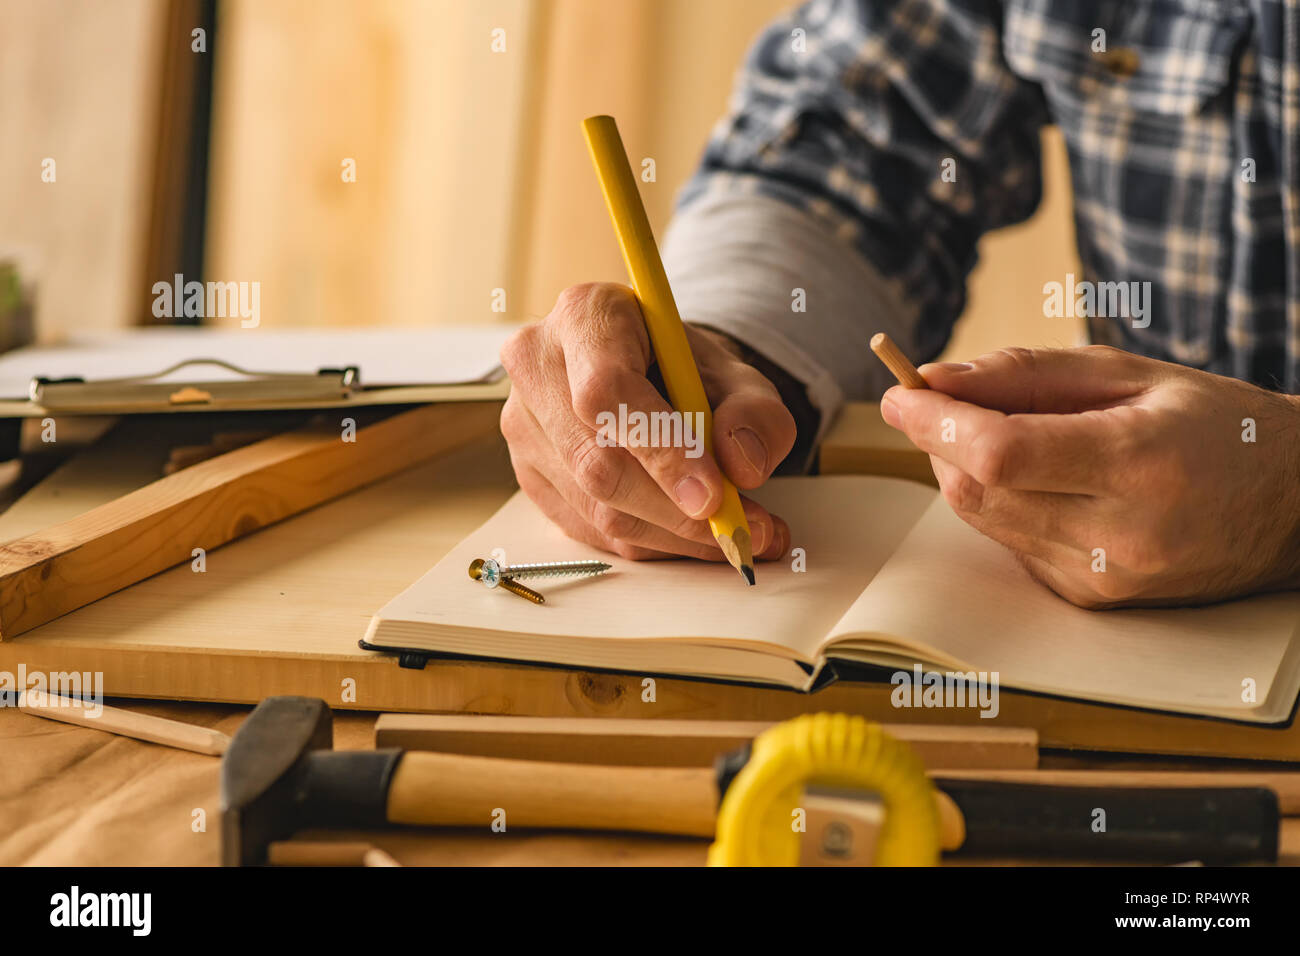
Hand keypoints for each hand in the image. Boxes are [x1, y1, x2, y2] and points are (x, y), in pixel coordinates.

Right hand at [498, 282, 793, 560]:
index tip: (713, 495)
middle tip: (739, 529)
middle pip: (596, 460)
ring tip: (734, 535)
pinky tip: (692, 536)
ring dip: (672, 535)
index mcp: (586, 315)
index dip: (661, 449)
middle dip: (675, 510)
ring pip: (596, 505)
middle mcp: (537, 365)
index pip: (609, 391)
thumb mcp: (740, 376)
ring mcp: (523, 424)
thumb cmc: (687, 369)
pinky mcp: (529, 473)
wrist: (649, 372)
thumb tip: (743, 467)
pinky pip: (590, 529)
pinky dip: (650, 542)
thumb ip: (755, 414)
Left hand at [880, 345, 1299, 607]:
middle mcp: (1119, 535)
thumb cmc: (1213, 423)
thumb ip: (1024, 374)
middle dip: (938, 440)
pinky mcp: (1090, 601)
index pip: (1000, 453)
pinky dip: (1001, 504)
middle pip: (976, 491)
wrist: (1290, 508)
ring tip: (999, 431)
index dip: (934, 422)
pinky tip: (1043, 480)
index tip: (897, 391)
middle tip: (941, 401)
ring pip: (983, 520)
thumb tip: (932, 380)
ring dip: (963, 471)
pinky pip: (1010, 545)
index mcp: (1138, 464)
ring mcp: (1103, 579)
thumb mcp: (1128, 373)